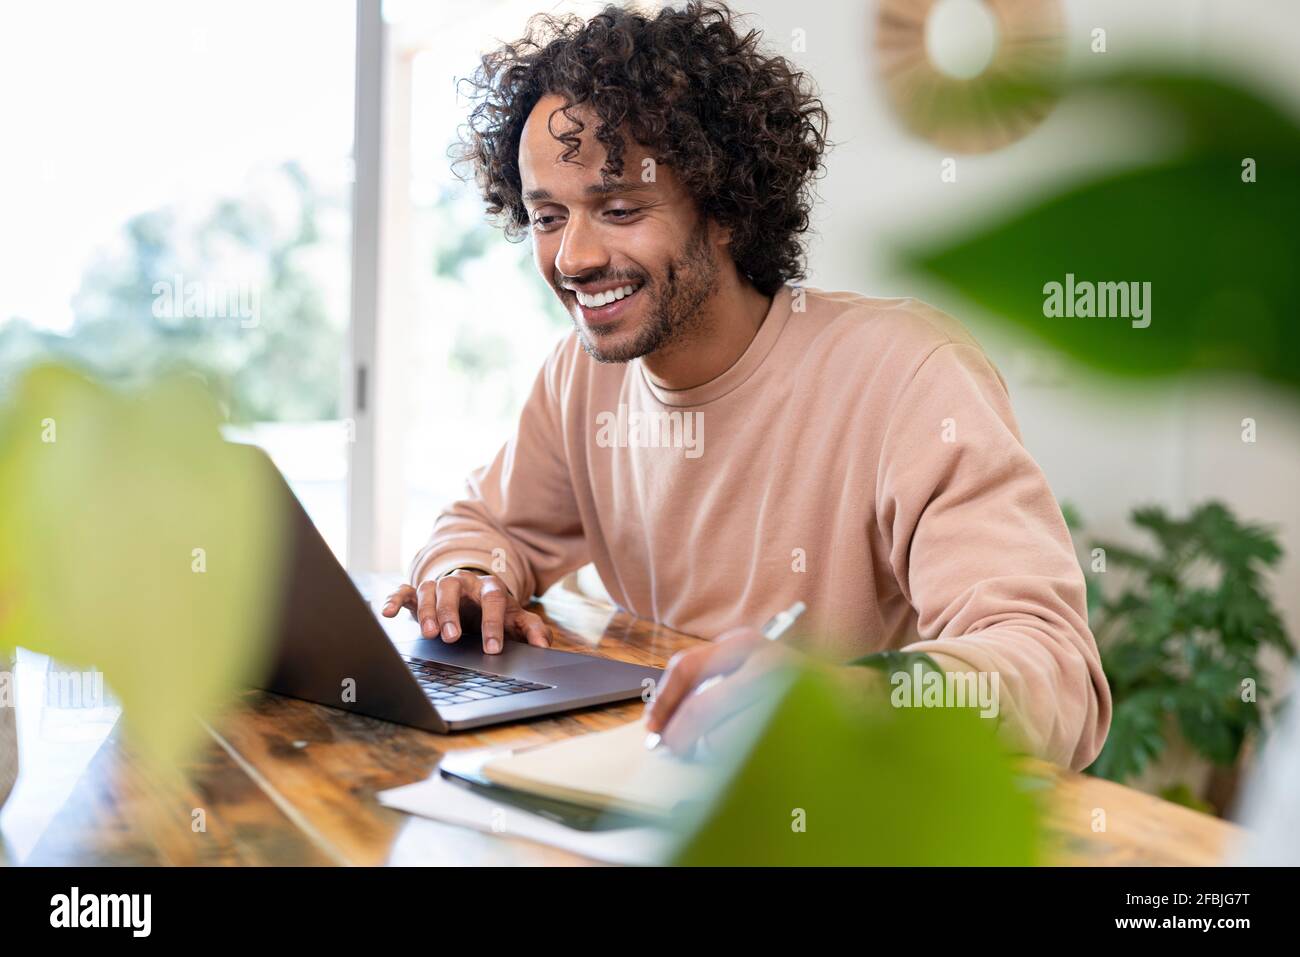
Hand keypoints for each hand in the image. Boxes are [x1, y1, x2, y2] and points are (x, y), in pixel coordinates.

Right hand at [380, 570, 551, 654]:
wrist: (472, 596)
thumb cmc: (494, 611)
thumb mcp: (515, 619)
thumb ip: (532, 629)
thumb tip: (544, 646)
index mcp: (489, 587)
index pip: (492, 599)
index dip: (492, 623)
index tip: (492, 648)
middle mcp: (463, 582)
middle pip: (454, 589)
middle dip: (452, 613)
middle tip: (451, 637)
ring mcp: (439, 586)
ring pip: (430, 589)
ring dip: (428, 610)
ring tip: (429, 634)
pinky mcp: (418, 593)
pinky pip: (404, 591)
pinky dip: (394, 599)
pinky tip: (386, 612)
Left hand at [644, 626, 801, 755]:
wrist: (854, 695)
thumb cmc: (790, 685)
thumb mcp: (746, 670)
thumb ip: (709, 687)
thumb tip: (665, 724)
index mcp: (743, 645)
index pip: (687, 667)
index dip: (665, 701)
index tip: (654, 727)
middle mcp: (764, 661)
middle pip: (705, 706)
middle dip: (683, 735)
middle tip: (675, 752)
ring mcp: (786, 691)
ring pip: (728, 736)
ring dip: (718, 753)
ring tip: (730, 752)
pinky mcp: (801, 721)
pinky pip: (755, 753)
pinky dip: (744, 762)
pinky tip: (754, 756)